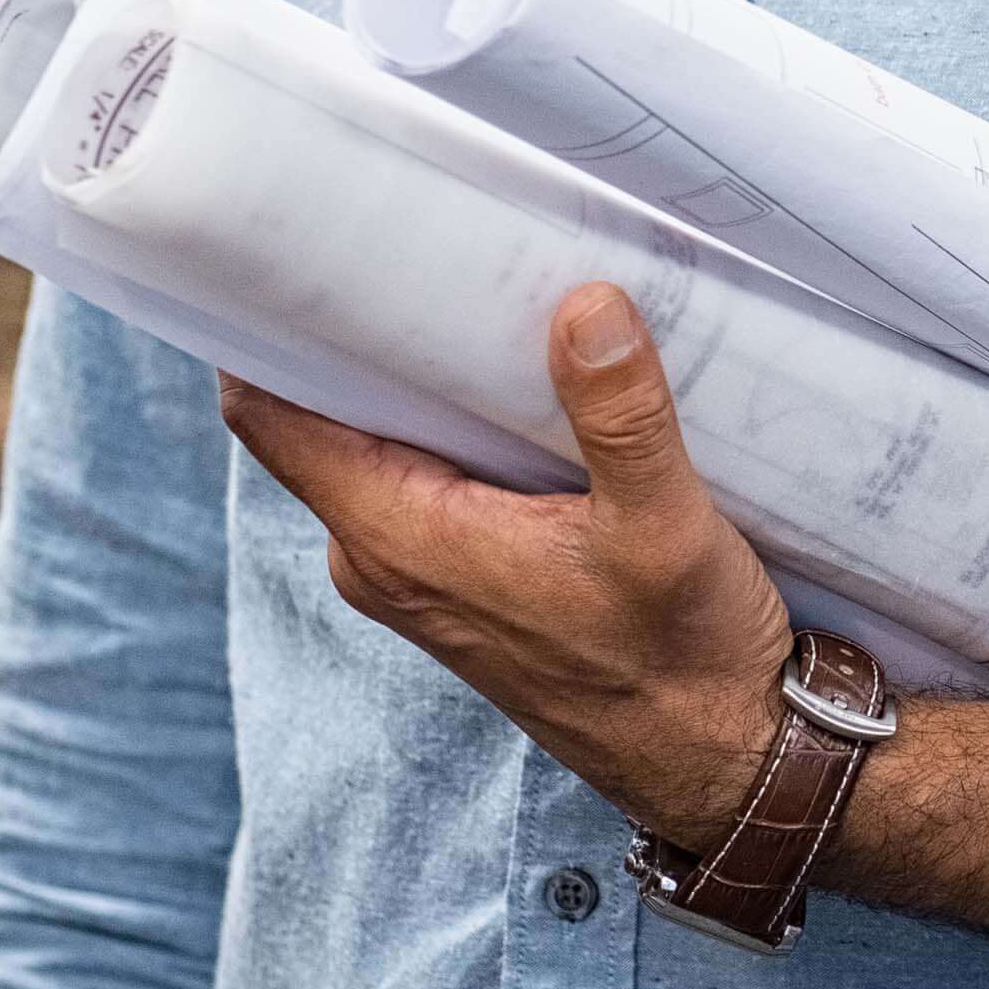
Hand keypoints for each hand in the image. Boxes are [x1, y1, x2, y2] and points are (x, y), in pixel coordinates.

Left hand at [218, 280, 796, 849]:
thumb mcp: (665, 527)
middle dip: (368, 325)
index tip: (296, 235)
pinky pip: (432, 471)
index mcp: (400, 539)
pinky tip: (529, 374)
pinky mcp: (467, 575)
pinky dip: (466, 418)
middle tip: (424, 228)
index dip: (266, 322)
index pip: (273, 413)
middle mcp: (385, 556)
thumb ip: (620, 415)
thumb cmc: (684, 664)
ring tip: (488, 284)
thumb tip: (585, 305)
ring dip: (430, 372)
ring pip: (388, 438)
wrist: (723, 760)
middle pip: (329, 410)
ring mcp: (423, 569)